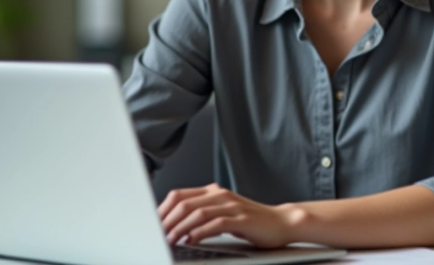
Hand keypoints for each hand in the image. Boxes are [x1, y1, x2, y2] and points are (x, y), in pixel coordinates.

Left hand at [158, 183, 303, 247]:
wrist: (281, 223)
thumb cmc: (251, 222)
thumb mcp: (223, 214)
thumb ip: (202, 215)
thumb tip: (173, 226)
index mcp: (213, 192)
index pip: (179, 195)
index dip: (162, 210)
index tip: (151, 225)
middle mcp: (220, 195)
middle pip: (184, 203)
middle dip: (166, 221)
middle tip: (156, 235)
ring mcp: (231, 206)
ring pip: (197, 213)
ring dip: (179, 228)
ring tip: (169, 241)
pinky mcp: (241, 220)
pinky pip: (215, 224)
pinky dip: (199, 233)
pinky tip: (191, 241)